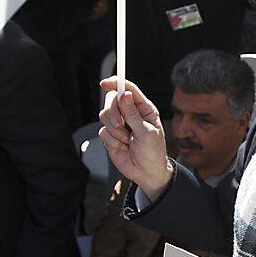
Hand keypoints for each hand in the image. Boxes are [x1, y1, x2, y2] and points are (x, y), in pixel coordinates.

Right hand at [98, 77, 172, 198]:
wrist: (147, 173)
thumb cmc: (153, 152)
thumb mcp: (147, 132)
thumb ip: (133, 114)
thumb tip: (124, 95)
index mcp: (143, 109)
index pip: (128, 90)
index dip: (116, 83)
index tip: (105, 83)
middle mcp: (130, 114)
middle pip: (112, 100)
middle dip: (113, 113)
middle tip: (121, 125)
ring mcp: (119, 124)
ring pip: (104, 116)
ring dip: (115, 130)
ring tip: (127, 140)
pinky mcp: (110, 136)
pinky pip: (102, 132)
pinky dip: (112, 141)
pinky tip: (123, 147)